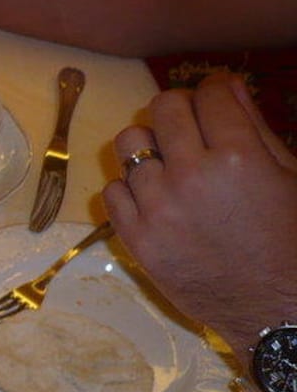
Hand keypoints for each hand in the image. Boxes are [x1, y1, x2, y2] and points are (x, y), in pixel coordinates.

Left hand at [101, 72, 296, 353]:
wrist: (275, 308)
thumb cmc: (291, 238)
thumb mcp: (288, 174)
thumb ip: (253, 125)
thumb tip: (225, 84)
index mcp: (238, 156)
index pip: (208, 94)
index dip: (214, 91)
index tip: (216, 100)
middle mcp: (190, 176)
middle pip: (162, 109)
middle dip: (180, 111)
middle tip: (192, 128)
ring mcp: (157, 209)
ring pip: (129, 145)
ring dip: (150, 147)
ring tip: (169, 163)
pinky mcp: (136, 239)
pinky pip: (112, 191)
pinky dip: (131, 189)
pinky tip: (155, 197)